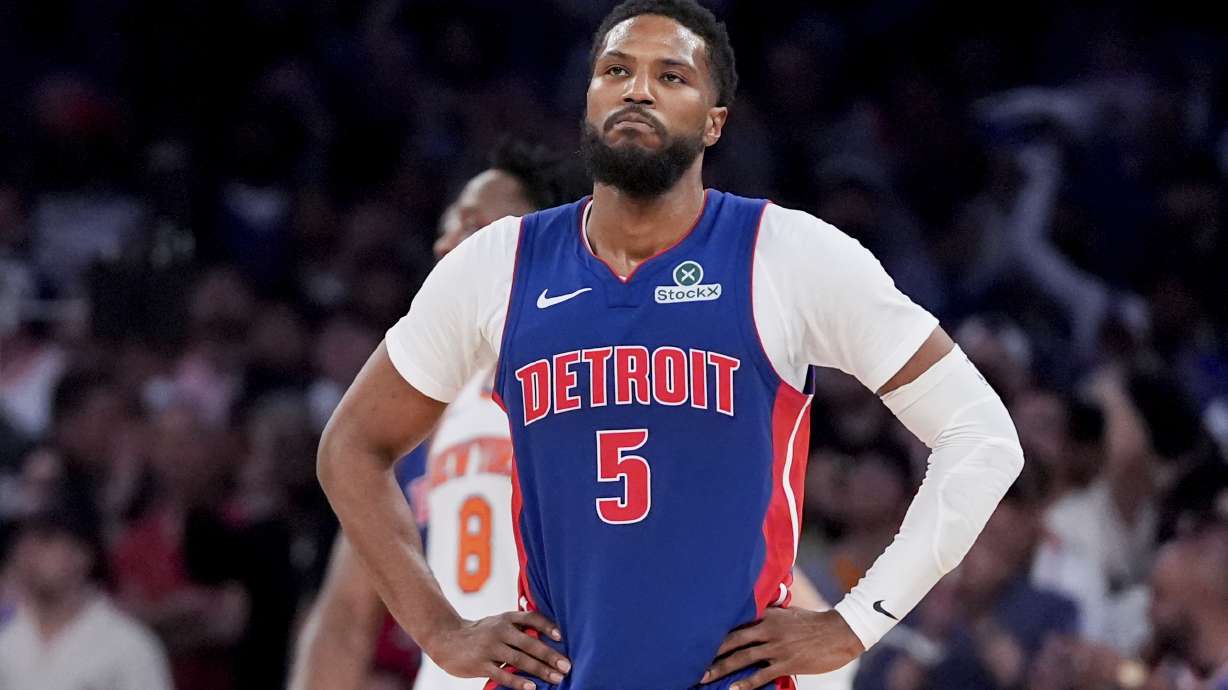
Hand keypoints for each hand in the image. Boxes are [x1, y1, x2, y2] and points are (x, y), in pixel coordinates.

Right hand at [422, 611, 570, 689]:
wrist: (447, 639)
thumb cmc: (480, 633)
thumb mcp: (498, 623)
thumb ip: (519, 627)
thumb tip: (548, 636)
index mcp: (506, 618)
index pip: (531, 618)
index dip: (547, 626)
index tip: (562, 636)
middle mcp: (500, 630)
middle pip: (530, 643)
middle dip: (550, 655)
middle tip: (567, 666)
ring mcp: (490, 648)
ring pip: (520, 660)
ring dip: (540, 670)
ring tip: (556, 678)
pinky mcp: (481, 664)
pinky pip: (503, 674)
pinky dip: (518, 681)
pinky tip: (532, 687)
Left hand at [701, 608, 863, 689]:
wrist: (840, 631)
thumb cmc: (814, 622)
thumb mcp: (789, 613)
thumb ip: (770, 615)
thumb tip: (756, 616)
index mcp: (767, 616)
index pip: (736, 624)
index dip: (716, 634)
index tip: (698, 641)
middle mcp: (768, 630)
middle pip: (733, 641)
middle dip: (711, 653)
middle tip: (692, 664)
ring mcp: (777, 647)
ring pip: (742, 658)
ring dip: (721, 669)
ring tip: (704, 677)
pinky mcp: (787, 663)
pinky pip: (762, 675)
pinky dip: (746, 683)